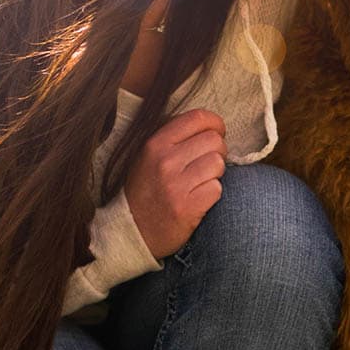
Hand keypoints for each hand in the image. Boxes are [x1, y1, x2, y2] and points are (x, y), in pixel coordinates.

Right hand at [124, 109, 227, 259]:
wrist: (131, 230)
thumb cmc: (145, 189)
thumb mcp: (147, 156)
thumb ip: (172, 136)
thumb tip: (207, 123)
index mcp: (155, 144)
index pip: (198, 118)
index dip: (215, 123)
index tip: (217, 132)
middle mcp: (165, 162)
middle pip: (214, 140)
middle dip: (218, 150)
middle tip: (207, 161)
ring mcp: (176, 186)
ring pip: (218, 163)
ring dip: (216, 173)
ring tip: (201, 180)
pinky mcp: (188, 208)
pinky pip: (217, 189)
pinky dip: (212, 193)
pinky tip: (199, 197)